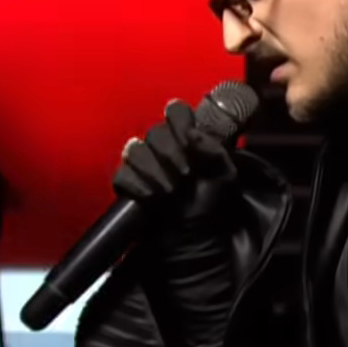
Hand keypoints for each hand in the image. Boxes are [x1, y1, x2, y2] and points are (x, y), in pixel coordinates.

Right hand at [114, 99, 240, 234]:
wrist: (193, 235)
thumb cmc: (211, 203)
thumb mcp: (224, 175)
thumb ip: (214, 150)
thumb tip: (191, 133)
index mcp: (188, 137)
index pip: (176, 111)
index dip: (180, 120)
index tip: (188, 138)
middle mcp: (164, 145)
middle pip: (156, 131)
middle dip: (171, 153)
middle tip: (186, 174)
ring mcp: (143, 163)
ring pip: (135, 149)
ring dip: (154, 170)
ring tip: (170, 190)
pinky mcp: (128, 183)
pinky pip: (122, 175)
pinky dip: (138, 186)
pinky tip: (152, 198)